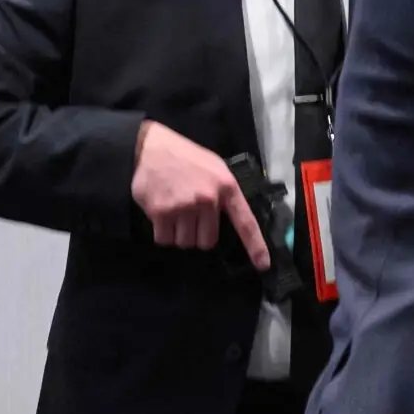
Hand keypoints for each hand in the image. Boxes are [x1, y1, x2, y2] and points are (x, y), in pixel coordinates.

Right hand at [131, 121, 269, 268]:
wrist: (150, 148)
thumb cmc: (186, 158)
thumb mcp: (215, 168)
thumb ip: (224, 193)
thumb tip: (230, 220)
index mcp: (226, 187)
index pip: (245, 222)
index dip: (255, 246)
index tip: (263, 265)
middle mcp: (208, 199)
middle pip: (207, 241)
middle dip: (198, 235)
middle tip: (190, 218)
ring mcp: (184, 207)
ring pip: (185, 242)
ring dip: (179, 234)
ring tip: (175, 211)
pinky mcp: (161, 212)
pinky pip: (165, 240)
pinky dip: (162, 233)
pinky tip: (161, 214)